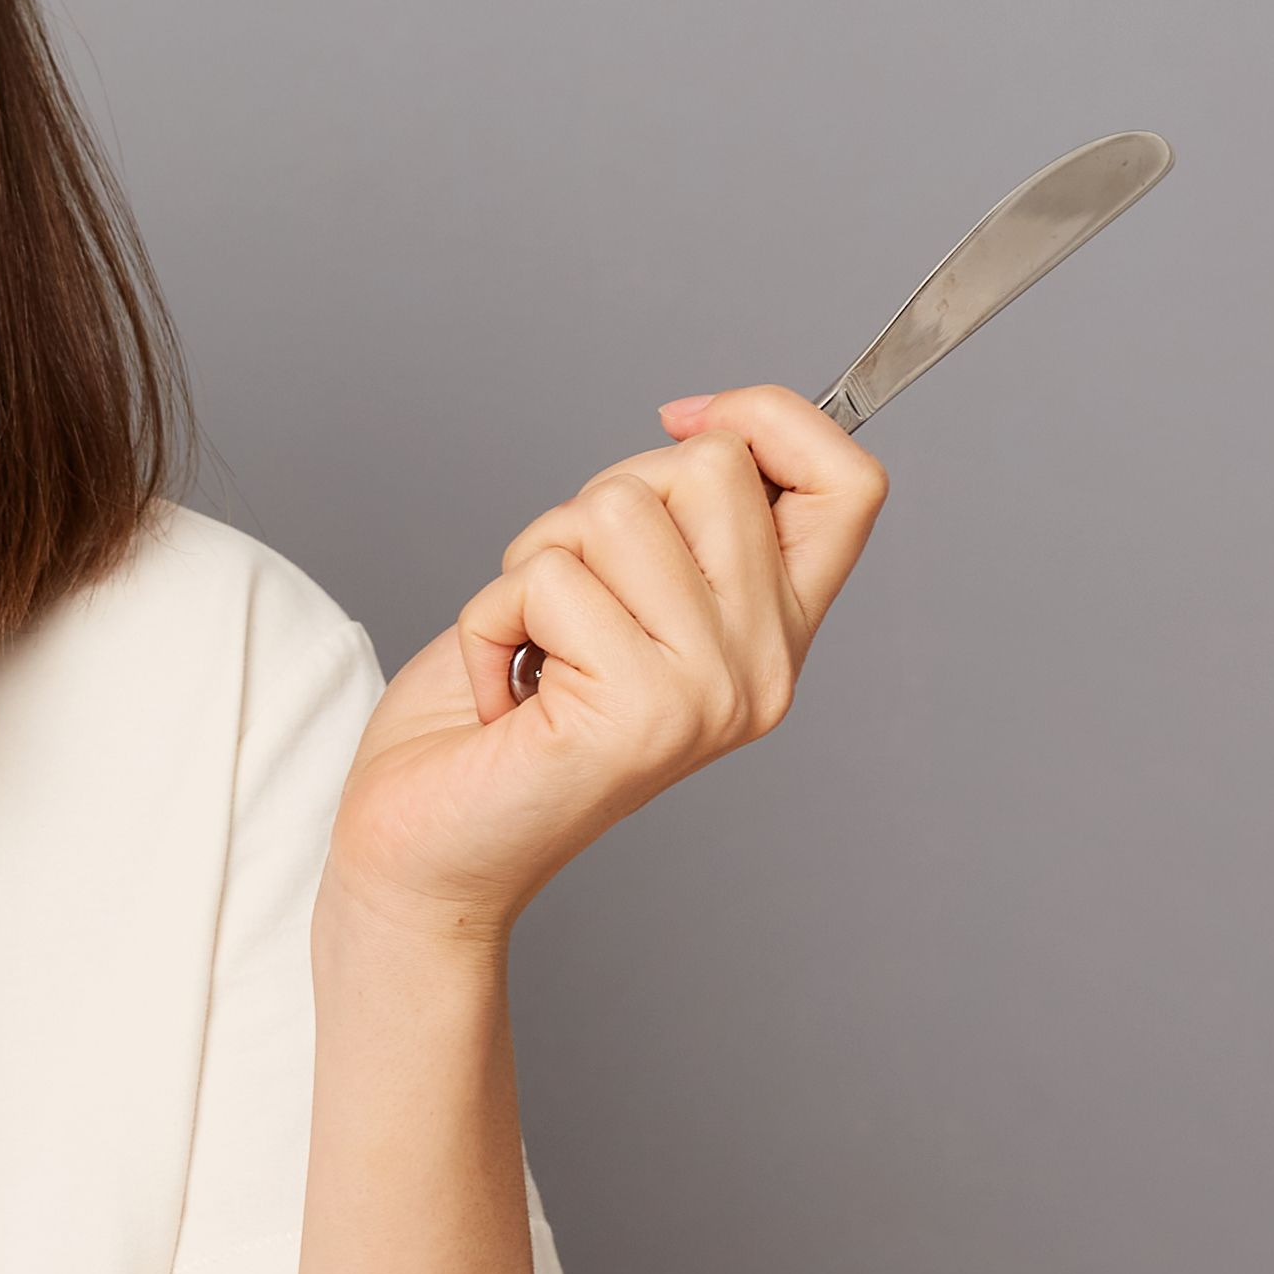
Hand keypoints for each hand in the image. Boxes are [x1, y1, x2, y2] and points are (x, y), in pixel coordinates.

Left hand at [325, 388, 889, 948]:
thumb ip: (673, 525)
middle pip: (711, 467)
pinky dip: (491, 618)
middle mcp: (763, 668)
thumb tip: (709, 427)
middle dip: (601, 501)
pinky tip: (505, 689)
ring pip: (618, 507)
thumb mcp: (610, 591)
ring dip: (536, 560)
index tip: (683, 422)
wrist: (422, 855)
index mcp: (774, 635)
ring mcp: (710, 692)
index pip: (851, 486)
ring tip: (533, 648)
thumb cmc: (498, 720)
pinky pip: (547, 576)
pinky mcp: (640, 712)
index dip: (772, 419)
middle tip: (565, 600)